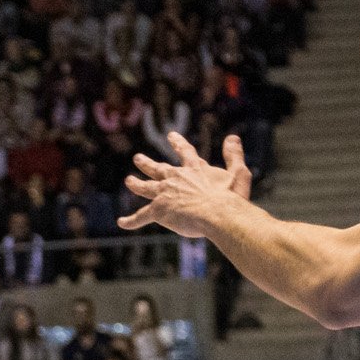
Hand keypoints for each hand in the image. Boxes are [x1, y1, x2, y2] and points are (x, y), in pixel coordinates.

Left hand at [119, 130, 253, 236]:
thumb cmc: (231, 197)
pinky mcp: (158, 210)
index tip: (171, 136)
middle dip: (147, 164)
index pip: (184, 152)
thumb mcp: (238, 173)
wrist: (217, 214)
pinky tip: (121, 223)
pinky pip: (141, 216)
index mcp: (194, 169)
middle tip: (137, 158)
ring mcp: (165, 193)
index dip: (177, 144)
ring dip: (136, 184)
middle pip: (158, 169)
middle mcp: (176, 177)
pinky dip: (131, 221)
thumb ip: (234, 155)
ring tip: (129, 180)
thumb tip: (233, 137)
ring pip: (146, 187)